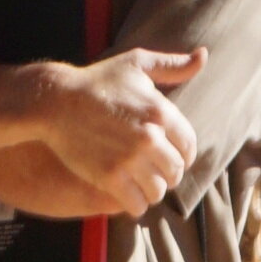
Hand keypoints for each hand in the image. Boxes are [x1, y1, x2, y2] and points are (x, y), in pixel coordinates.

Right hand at [26, 46, 203, 219]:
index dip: (183, 155)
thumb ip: (173, 65)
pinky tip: (129, 197)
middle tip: (156, 174)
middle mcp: (149, 137)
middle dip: (168, 175)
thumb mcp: (138, 63)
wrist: (57, 101)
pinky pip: (136, 205)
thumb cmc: (99, 80)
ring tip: (143, 186)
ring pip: (158, 191)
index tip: (172, 158)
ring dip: (152, 192)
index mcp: (161, 111)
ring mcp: (129, 159)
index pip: (188, 146)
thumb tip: (203, 56)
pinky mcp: (109, 178)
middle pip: (175, 172)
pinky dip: (136, 205)